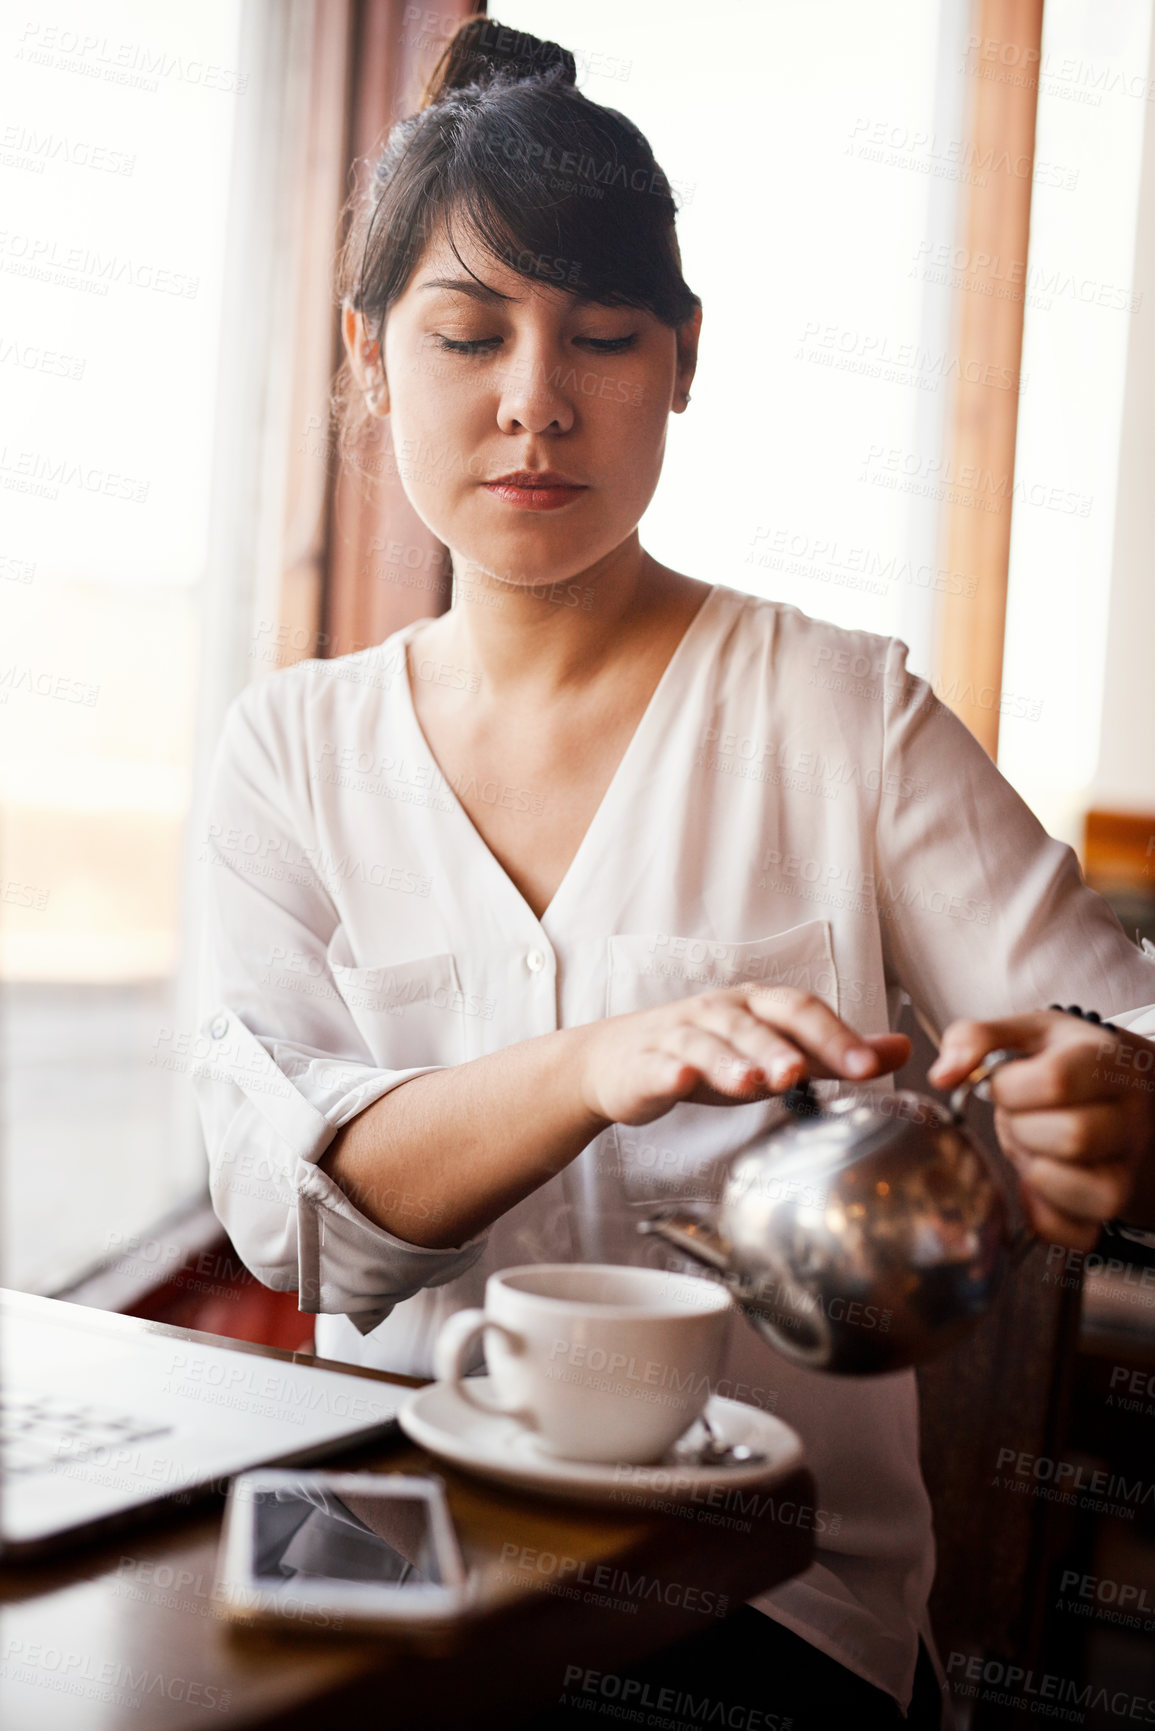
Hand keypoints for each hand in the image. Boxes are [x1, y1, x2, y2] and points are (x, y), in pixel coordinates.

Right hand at [579, 985, 910, 1128]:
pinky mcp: (645, 1063)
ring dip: (731, 1062)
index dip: (835, 1036)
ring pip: (707, 1044)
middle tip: (805, 1072)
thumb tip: (902, 1049)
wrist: (621, 1061)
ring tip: (754, 1083)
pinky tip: (679, 1082)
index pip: (801, 1011)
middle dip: (782, 1048)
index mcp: (758, 1007)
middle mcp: (720, 1012)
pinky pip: (657, 1066)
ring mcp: (679, 1035)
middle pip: (755, 1024)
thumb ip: (835, 1053)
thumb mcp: (776, 1051)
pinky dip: (668, 1072)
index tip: (869, 1066)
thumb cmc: (708, 1055)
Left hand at [927, 1010, 1154, 1249]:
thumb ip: (976, 1039)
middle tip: (1016, 1116)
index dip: (1011, 1088)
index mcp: (1107, 1063)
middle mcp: (1128, 1118)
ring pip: (1094, 1194)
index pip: (1057, 1081)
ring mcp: (1126, 1167)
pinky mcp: (1112, 1205)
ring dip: (1038, 1174)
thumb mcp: (1023, 1032)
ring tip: (1029, 1148)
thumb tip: (942, 1076)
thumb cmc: (1060, 1060)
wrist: (1107, 1090)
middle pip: (1076, 1137)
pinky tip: (1030, 1186)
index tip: (1004, 1082)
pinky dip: (1043, 1217)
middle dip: (1023, 1129)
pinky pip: (1082, 1234)